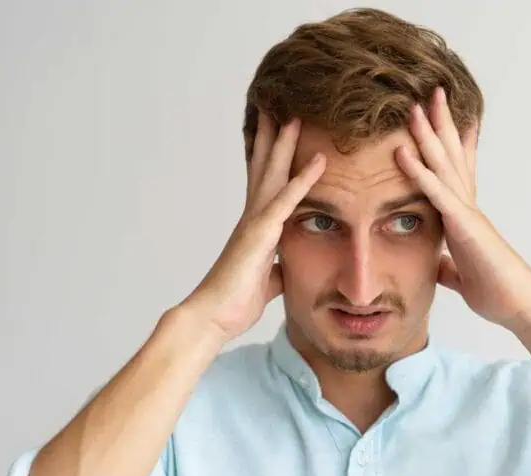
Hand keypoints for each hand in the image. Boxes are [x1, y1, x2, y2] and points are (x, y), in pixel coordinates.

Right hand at [187, 113, 325, 340]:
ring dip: (285, 144)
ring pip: (272, 174)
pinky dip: (303, 180)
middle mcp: (253, 217)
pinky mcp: (260, 235)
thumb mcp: (267, 280)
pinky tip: (319, 161)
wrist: (212, 317)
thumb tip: (287, 266)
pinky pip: (286, 201)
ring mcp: (255, 223)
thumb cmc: (234, 302)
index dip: (271, 156)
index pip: (265, 183)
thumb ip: (278, 266)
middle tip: (280, 105)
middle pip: (264, 167)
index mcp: (255, 227)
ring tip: (296, 115)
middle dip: (273, 136)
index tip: (277, 130)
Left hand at [394, 87, 530, 330]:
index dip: (448, 145)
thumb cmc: (496, 292)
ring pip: (445, 166)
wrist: (521, 307)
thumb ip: (448, 265)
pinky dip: (420, 173)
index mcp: (465, 217)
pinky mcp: (467, 227)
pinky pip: (439, 194)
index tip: (440, 119)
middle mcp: (468, 208)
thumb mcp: (461, 275)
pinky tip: (405, 154)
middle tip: (429, 93)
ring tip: (414, 107)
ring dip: (428, 136)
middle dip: (440, 125)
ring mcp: (469, 214)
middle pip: (452, 157)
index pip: (455, 173)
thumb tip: (437, 264)